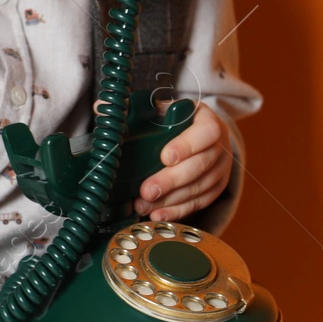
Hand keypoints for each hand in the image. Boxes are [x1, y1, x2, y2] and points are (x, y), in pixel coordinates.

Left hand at [134, 103, 233, 222]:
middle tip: (147, 191)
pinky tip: (158, 214)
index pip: (206, 131)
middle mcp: (220, 145)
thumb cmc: (178, 121)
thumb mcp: (163, 110)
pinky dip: (178, 210)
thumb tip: (100, 107)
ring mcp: (221, 169)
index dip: (187, 145)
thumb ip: (136, 108)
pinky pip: (199, 202)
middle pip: (201, 165)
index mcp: (208, 120)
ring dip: (171, 199)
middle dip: (172, 180)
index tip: (165, 157)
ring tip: (144, 205)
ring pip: (200, 188)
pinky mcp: (217, 188)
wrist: (202, 135)